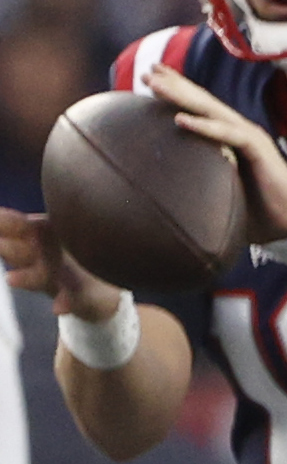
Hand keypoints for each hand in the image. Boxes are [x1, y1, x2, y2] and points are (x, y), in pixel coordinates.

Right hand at [0, 208, 120, 319]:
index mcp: (34, 235)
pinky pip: (68, 300)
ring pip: (35, 277)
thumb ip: (59, 205)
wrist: (99, 292)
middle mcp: (37, 257)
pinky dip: (63, 304)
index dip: (0, 221)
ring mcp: (54, 279)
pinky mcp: (74, 297)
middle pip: (16, 249)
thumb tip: (68, 156)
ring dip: (24, 277)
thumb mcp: (65, 225)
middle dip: (4, 246)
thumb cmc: (76, 248)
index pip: (11, 224)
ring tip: (12, 279)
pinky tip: (58, 308)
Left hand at [148, 65, 286, 244]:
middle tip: (150, 71)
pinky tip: (180, 119)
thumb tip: (166, 179)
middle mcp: (239, 130)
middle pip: (203, 101)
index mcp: (230, 136)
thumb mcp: (220, 183)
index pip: (201, 107)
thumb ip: (201, 172)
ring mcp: (250, 137)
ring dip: (182, 96)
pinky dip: (204, 126)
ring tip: (156, 85)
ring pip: (211, 110)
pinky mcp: (258, 149)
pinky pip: (228, 134)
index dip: (178, 89)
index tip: (151, 76)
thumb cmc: (255, 206)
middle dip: (176, 84)